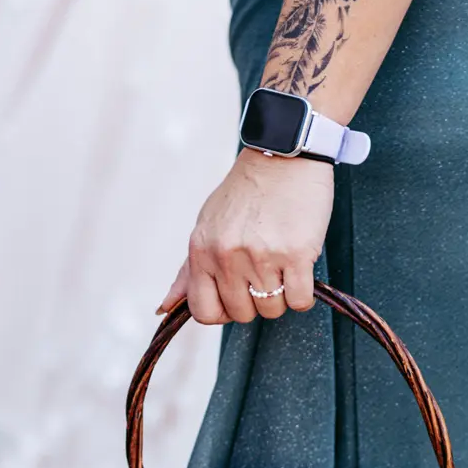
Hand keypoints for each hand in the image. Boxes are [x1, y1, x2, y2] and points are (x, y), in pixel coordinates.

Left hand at [158, 148, 333, 324]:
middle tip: (265, 273)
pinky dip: (303, 293)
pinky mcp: (296, 254)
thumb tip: (164, 309)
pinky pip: (300, 301)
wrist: (283, 154)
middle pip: (242, 313)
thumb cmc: (246, 192)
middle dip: (256, 301)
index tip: (237, 294)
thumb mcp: (206, 226)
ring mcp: (262, 256)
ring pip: (273, 310)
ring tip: (283, 266)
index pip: (204, 311)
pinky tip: (301, 269)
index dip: (223, 311)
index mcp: (202, 250)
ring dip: (282, 296)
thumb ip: (187, 271)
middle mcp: (227, 256)